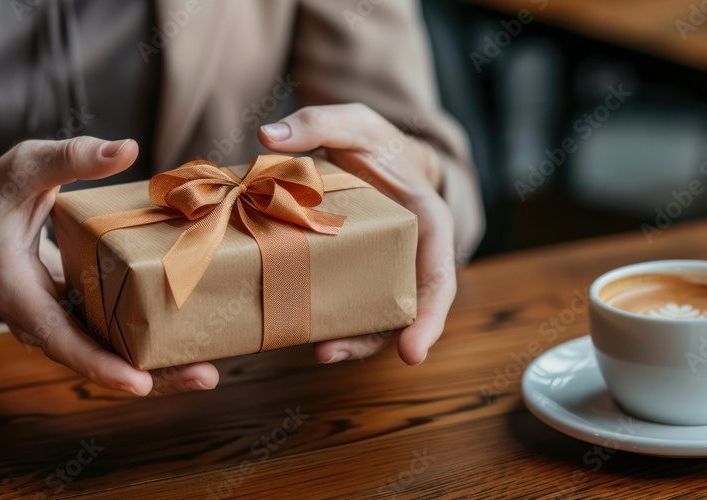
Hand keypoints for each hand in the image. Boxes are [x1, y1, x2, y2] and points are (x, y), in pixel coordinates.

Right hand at [0, 137, 218, 394]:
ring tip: (209, 374)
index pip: (61, 339)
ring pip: (112, 357)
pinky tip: (195, 343)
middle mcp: (44, 321)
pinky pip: (117, 339)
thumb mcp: (19, 169)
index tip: (139, 385)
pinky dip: (152, 346)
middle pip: (99, 360)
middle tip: (206, 380)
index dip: (100, 364)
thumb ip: (68, 158)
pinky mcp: (83, 317)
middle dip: (152, 377)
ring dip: (160, 369)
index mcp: (19, 294)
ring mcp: (65, 324)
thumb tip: (126, 147)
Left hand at [259, 103, 457, 365]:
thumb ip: (318, 122)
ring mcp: (382, 271)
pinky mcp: (355, 276)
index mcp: (427, 223)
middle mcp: (410, 256)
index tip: (413, 352)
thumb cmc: (374, 141)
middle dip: (374, 341)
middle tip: (332, 354)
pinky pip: (348, 306)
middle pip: (404, 311)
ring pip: (375, 317)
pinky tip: (299, 332)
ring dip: (350, 341)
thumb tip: (267, 135)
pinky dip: (329, 322)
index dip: (429, 318)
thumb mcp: (354, 122)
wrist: (370, 154)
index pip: (438, 279)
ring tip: (317, 351)